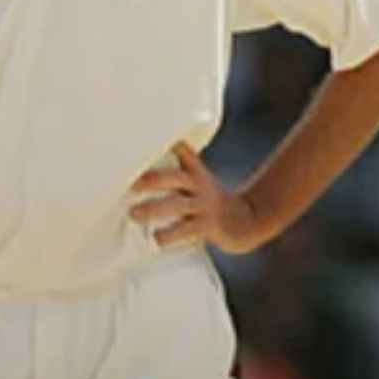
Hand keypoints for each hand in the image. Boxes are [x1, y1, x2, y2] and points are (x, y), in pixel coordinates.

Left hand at [129, 140, 260, 252]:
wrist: (248, 221)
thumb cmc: (213, 204)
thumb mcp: (199, 183)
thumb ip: (175, 176)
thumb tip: (139, 179)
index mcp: (196, 173)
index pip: (183, 152)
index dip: (167, 145)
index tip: (146, 138)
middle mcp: (200, 185)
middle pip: (174, 177)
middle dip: (151, 179)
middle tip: (131, 183)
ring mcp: (204, 206)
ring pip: (176, 205)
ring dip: (153, 208)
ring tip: (134, 213)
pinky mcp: (208, 225)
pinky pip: (186, 229)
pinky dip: (169, 235)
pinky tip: (156, 240)